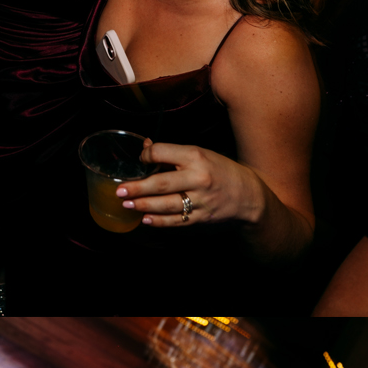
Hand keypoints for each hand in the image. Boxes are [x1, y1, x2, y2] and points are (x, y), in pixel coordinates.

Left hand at [115, 139, 260, 226]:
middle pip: (161, 183)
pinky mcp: (201, 218)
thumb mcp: (200, 155)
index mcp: (196, 157)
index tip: (140, 159)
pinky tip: (145, 219)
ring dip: (143, 205)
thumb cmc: (220, 170)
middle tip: (120, 190)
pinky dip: (159, 221)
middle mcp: (198, 178)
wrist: (248, 195)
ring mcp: (200, 200)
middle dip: (138, 187)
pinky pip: (176, 221)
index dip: (147, 155)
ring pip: (166, 204)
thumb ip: (172, 153)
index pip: (163, 153)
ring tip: (126, 204)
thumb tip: (146, 146)